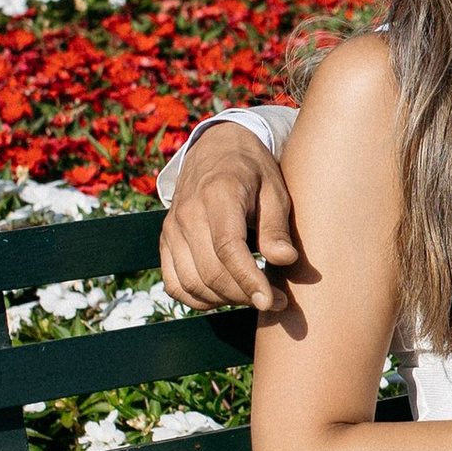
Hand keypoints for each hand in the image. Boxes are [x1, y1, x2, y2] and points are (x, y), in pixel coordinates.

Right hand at [161, 128, 298, 310]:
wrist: (216, 149)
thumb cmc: (253, 172)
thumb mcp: (275, 190)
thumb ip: (276, 226)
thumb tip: (285, 260)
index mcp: (218, 194)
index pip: (228, 248)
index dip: (249, 280)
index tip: (272, 301)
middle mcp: (188, 213)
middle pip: (210, 271)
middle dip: (244, 295)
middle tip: (275, 301)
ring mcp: (172, 228)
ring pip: (191, 283)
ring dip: (224, 300)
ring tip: (254, 296)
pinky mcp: (166, 241)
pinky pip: (175, 284)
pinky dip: (198, 299)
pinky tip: (225, 296)